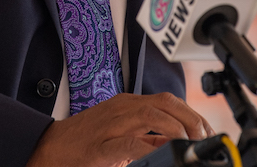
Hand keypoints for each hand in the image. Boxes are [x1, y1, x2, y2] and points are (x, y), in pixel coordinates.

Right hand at [25, 92, 213, 166]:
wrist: (48, 148)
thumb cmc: (84, 143)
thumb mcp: (121, 134)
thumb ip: (147, 136)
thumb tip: (175, 144)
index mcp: (128, 104)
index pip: (169, 100)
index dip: (192, 114)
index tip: (207, 132)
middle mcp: (122, 108)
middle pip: (165, 103)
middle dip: (190, 120)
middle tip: (204, 139)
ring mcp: (111, 125)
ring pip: (152, 116)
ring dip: (177, 130)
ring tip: (190, 145)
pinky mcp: (102, 146)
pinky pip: (131, 144)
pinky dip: (151, 148)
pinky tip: (163, 155)